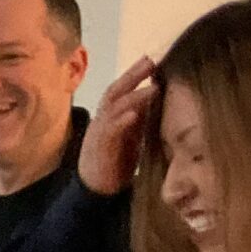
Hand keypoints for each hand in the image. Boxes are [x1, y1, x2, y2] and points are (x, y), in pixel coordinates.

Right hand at [79, 54, 160, 195]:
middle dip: (132, 75)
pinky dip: (122, 121)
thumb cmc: (115, 163)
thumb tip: (154, 99)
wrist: (95, 191)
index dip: (134, 74)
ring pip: (112, 108)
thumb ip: (139, 119)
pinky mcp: (100, 149)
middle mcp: (102, 120)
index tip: (152, 61)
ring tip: (152, 87)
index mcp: (109, 117)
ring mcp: (99, 133)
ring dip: (133, 96)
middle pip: (114, 91)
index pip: (120, 90)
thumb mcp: (130, 136)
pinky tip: (135, 114)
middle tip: (150, 61)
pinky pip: (109, 131)